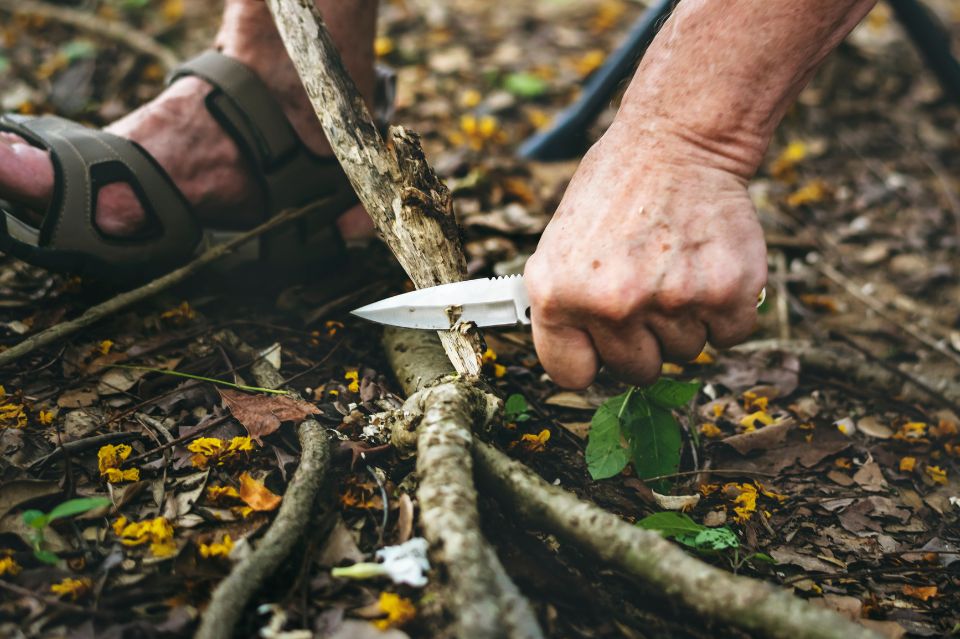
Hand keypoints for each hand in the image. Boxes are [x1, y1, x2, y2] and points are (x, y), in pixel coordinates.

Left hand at [523, 121, 766, 388]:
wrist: (677, 140)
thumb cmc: (616, 192)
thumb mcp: (560, 246)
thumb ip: (565, 308)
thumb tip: (579, 362)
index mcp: (557, 296)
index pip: (572, 374)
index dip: (591, 358)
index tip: (602, 343)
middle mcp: (611, 305)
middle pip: (636, 372)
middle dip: (644, 340)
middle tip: (647, 289)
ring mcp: (670, 301)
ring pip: (684, 353)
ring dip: (685, 320)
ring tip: (674, 266)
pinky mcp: (725, 293)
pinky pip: (728, 336)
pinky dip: (725, 310)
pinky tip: (706, 267)